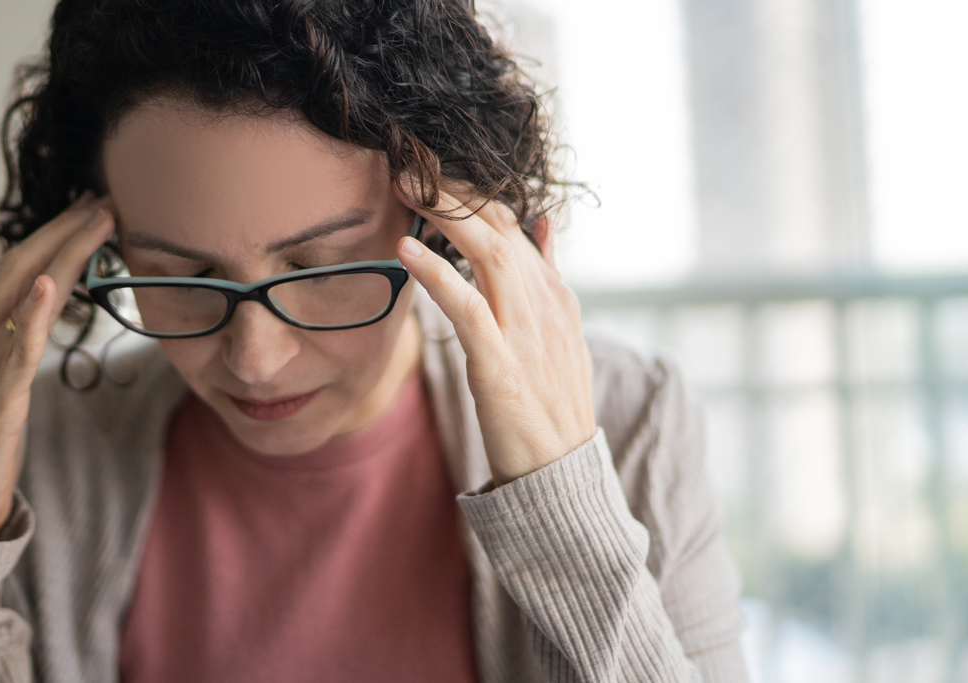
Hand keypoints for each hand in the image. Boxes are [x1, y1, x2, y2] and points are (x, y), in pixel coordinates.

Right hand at [0, 193, 114, 543]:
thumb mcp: (6, 380)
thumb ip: (21, 342)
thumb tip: (52, 307)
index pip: (19, 269)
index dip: (55, 235)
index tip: (92, 207)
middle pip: (19, 267)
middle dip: (62, 229)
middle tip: (103, 198)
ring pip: (20, 295)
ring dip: (62, 253)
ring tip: (95, 219)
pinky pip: (15, 351)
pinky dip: (33, 315)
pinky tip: (51, 283)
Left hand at [395, 185, 595, 485]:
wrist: (561, 473)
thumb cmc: (549, 404)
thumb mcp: (558, 334)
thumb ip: (546, 277)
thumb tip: (541, 225)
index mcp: (555, 295)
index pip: (512, 224)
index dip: (470, 192)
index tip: (429, 165)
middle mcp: (545, 305)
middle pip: (500, 227)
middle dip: (454, 189)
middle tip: (409, 159)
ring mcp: (526, 334)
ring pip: (490, 255)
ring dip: (446, 215)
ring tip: (406, 185)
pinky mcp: (501, 367)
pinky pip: (469, 309)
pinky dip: (438, 275)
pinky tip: (406, 251)